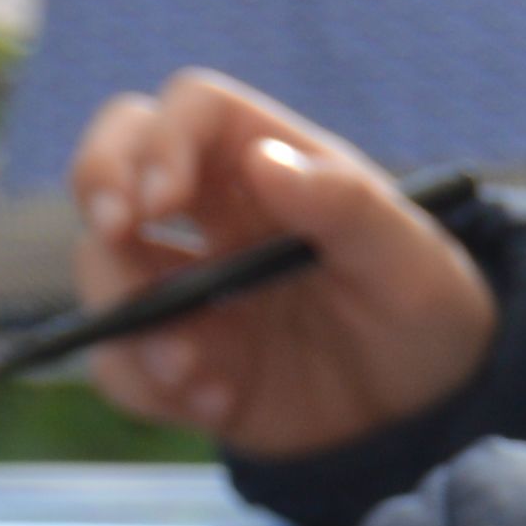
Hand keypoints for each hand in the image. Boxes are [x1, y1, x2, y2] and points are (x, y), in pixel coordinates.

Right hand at [62, 70, 496, 456]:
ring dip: (125, 316)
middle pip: (115, 165)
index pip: (191, 112)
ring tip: (193, 370)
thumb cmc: (426, 310)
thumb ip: (345, 205)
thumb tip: (264, 160)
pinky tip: (216, 404)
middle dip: (97, 187)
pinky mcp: (180, 364)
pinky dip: (147, 386)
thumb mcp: (411, 259)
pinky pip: (122, 365)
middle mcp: (213, 219)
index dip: (161, 139)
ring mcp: (189, 293)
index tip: (163, 197)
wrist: (428, 412)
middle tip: (116, 233)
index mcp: (270, 166)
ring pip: (103, 270)